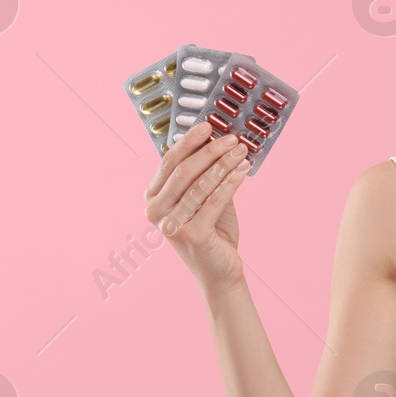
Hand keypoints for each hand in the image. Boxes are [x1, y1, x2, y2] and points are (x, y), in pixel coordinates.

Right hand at [143, 122, 251, 290]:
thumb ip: (204, 174)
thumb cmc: (211, 231)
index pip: (168, 163)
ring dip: (223, 163)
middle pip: (183, 171)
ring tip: (241, 150)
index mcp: (153, 198)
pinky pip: (214, 200)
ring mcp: (171, 224)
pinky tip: (243, 169)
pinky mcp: (191, 234)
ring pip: (200, 184)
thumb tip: (218, 140)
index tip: (207, 126)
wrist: (219, 271)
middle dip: (210, 151)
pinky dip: (230, 182)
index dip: (188, 142)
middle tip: (231, 138)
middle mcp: (155, 211)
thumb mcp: (203, 198)